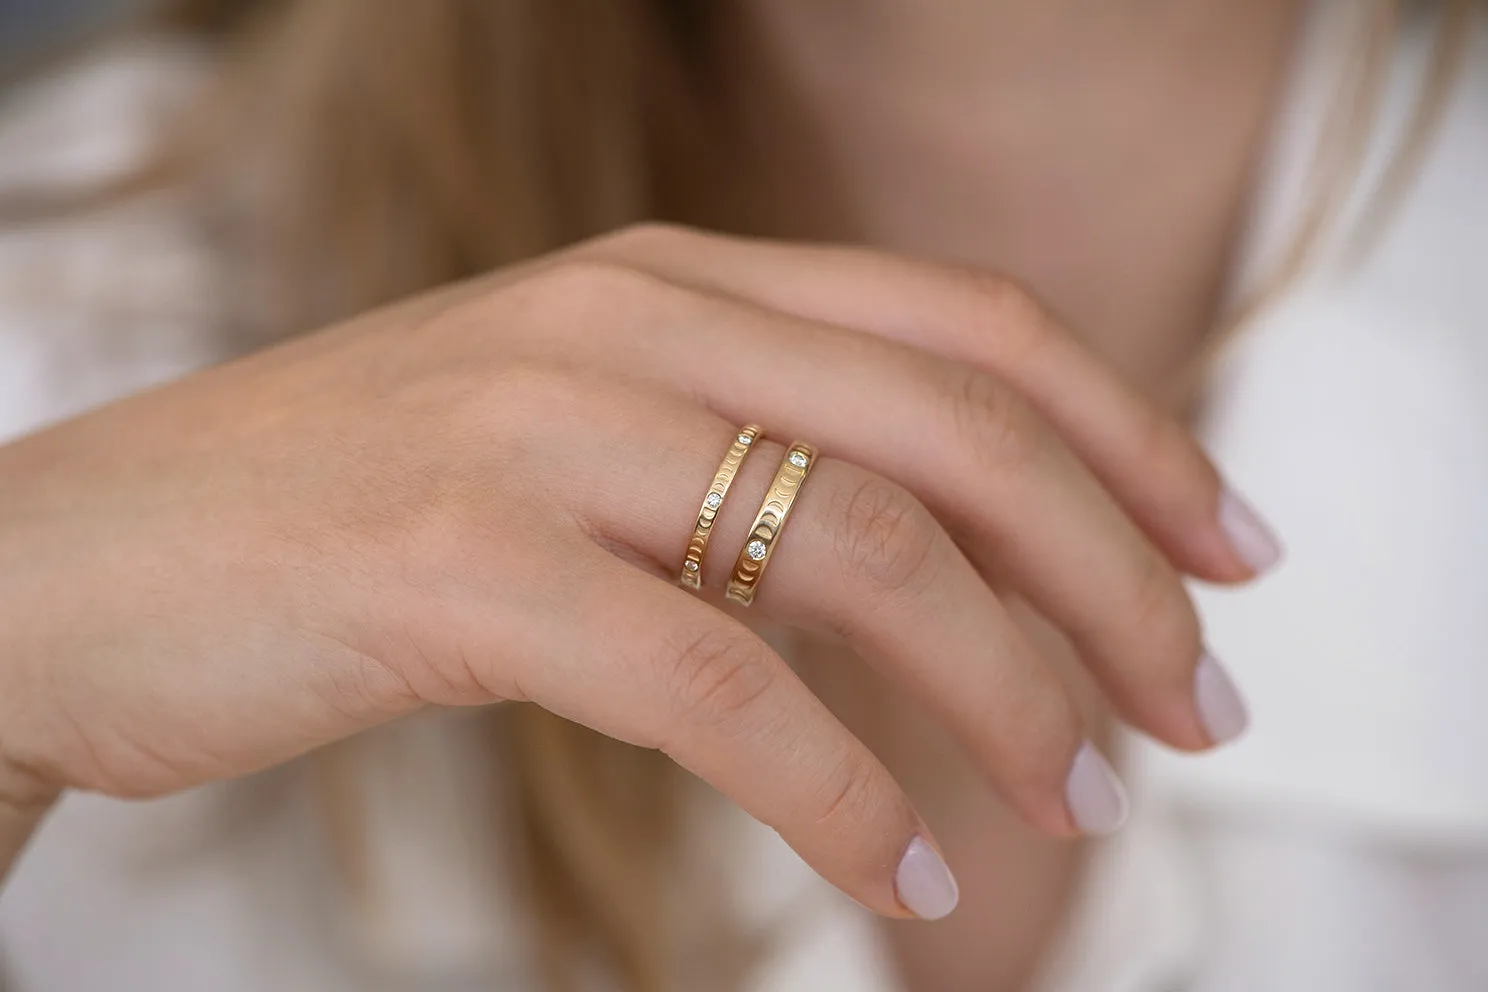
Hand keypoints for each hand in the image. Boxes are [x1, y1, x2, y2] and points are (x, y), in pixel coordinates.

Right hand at [0, 224, 1273, 916]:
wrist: (82, 561)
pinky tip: (906, 880)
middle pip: (961, 434)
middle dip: (1115, 579)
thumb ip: (739, 471)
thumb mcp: (571, 446)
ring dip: (1012, 692)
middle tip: (1200, 711)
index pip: (971, 331)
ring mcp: (539, 428)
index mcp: (669, 277)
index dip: (1131, 437)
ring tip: (1086, 810)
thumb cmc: (342, 515)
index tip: (1230, 551)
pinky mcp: (460, 562)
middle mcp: (623, 318)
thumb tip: (937, 574)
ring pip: (868, 550)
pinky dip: (840, 797)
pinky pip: (719, 688)